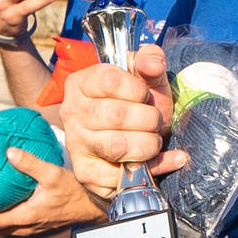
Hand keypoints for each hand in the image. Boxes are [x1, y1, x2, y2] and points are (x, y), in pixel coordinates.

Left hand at [0, 145, 106, 237]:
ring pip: (0, 230)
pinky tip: (0, 201)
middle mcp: (25, 227)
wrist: (93, 207)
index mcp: (25, 217)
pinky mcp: (37, 224)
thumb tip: (8, 151)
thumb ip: (31, 163)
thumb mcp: (53, 174)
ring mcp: (31, 228)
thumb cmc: (75, 191)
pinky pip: (11, 225)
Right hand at [58, 46, 184, 197]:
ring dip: (148, 144)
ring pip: (117, 146)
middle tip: (155, 121)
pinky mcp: (86, 173)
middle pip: (116, 115)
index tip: (145, 95)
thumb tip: (154, 63)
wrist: (131, 138)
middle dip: (148, 119)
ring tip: (155, 139)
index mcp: (81, 83)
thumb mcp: (147, 79)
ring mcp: (76, 143)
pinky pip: (120, 175)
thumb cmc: (137, 104)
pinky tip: (166, 158)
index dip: (138, 89)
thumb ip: (151, 62)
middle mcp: (72, 112)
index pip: (110, 80)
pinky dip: (153, 168)